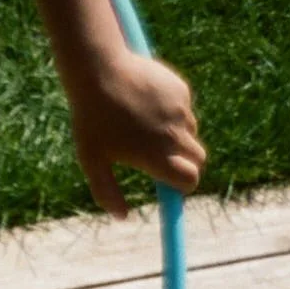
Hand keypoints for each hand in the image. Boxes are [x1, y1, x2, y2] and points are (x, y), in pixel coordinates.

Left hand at [67, 48, 205, 217]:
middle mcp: (174, 135)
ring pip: (190, 132)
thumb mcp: (92, 161)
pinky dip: (172, 112)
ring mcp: (181, 110)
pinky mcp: (181, 90)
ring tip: (144, 126)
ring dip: (176, 136)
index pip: (190, 179)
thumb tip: (122, 217)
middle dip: (186, 163)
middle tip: (162, 160)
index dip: (184, 185)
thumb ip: (107, 192)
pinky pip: (184, 109)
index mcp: (156, 156)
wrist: (99, 71)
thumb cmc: (91, 121)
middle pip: (198, 158)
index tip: (173, 186)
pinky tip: (147, 103)